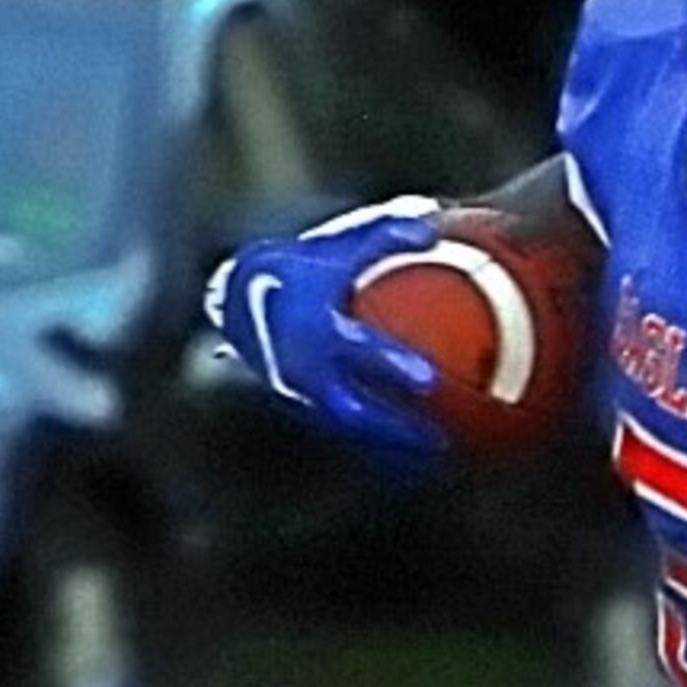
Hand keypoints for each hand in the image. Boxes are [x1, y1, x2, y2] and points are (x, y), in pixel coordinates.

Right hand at [201, 197, 449, 461]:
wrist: (246, 300)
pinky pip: (347, 433)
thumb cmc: (305, 270)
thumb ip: (385, 236)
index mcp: (319, 329)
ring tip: (436, 456)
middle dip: (396, 430)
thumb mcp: (339, 249)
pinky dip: (377, 447)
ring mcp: (304, 394)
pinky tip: (413, 460)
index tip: (430, 381)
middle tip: (440, 440)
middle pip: (356, 410)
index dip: (393, 365)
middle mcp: (308, 368)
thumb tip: (432, 226)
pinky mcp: (306, 407)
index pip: (360, 352)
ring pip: (352, 431)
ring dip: (391, 448)